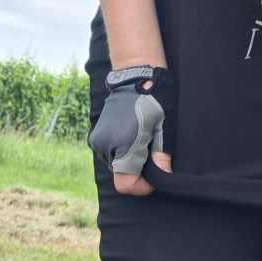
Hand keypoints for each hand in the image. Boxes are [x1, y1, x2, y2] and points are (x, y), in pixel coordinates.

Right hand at [88, 66, 177, 195]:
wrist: (136, 74)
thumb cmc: (155, 97)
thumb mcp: (165, 124)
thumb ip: (162, 152)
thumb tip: (165, 174)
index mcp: (122, 143)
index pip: (125, 184)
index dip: (142, 186)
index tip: (155, 175)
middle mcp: (105, 144)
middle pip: (122, 175)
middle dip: (138, 170)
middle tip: (153, 150)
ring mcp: (98, 140)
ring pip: (116, 165)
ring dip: (130, 160)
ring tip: (144, 138)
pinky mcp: (96, 135)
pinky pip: (110, 154)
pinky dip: (122, 152)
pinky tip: (135, 135)